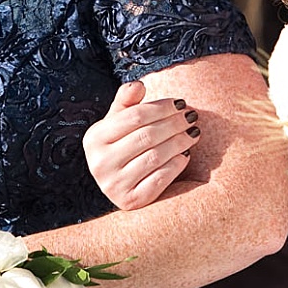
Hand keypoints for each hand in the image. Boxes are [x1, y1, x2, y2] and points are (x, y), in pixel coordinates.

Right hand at [84, 79, 198, 208]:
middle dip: (174, 124)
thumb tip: (139, 85)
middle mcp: (99, 163)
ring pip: (155, 157)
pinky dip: (176, 165)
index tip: (180, 102)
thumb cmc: (121, 144)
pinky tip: (185, 155)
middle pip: (146, 136)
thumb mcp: (117, 121)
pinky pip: (159, 180)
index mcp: (94, 138)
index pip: (135, 116)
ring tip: (194, 133)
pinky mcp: (130, 202)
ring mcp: (113, 185)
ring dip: (179, 142)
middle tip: (192, 117)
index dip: (161, 107)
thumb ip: (127, 101)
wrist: (118, 183)